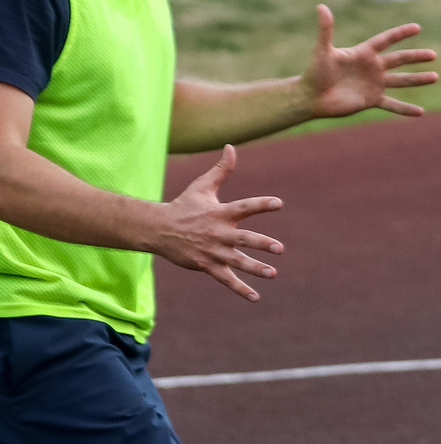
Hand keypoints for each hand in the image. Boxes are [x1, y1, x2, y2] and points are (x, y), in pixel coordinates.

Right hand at [152, 147, 283, 301]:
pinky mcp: (206, 265)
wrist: (157, 229)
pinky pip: (226, 279)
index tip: (279, 204)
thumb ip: (222, 169)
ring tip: (273, 273)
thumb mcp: (202, 186)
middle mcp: (218, 233)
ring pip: (236, 262)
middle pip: (242, 239)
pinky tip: (255, 297)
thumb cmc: (185, 206)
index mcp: (221, 213)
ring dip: (254, 268)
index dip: (261, 205)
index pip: (245, 207)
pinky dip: (240, 289)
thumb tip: (231, 146)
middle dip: (260, 244)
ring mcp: (212, 251)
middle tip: (279, 248)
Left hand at [302, 5, 436, 119]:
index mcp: (363, 53)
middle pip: (399, 60)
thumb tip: (321, 6)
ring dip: (418, 79)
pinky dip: (406, 109)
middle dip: (416, 57)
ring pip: (401, 81)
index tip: (417, 28)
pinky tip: (420, 113)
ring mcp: (374, 84)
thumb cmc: (314, 72)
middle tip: (433, 55)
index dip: (401, 34)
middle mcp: (372, 68)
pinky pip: (393, 105)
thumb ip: (325, 29)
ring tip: (435, 77)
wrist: (310, 97)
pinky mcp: (372, 100)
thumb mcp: (322, 50)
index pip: (386, 40)